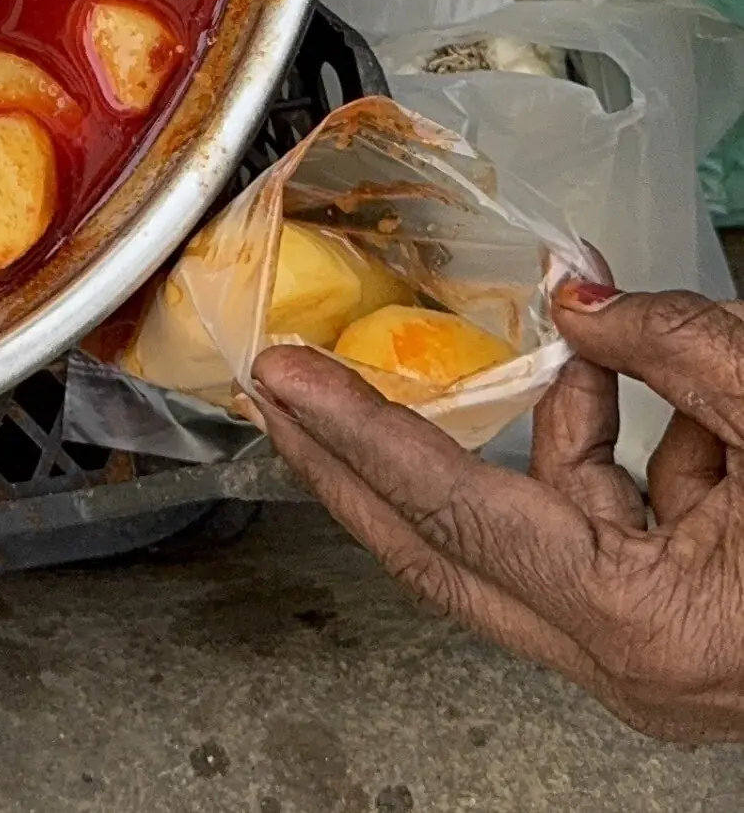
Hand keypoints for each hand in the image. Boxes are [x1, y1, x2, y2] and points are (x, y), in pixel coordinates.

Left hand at [254, 286, 743, 743]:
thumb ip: (670, 350)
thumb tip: (575, 302)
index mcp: (639, 622)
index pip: (454, 510)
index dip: (359, 430)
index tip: (285, 377)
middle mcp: (631, 662)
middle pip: (446, 552)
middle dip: (355, 464)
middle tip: (284, 392)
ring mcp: (655, 659)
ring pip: (546, 525)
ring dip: (560, 424)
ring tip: (589, 334)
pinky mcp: (681, 635)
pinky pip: (611, 532)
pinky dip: (626, 455)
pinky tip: (680, 407)